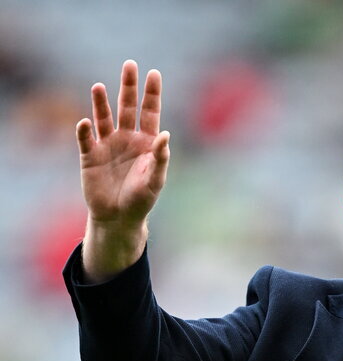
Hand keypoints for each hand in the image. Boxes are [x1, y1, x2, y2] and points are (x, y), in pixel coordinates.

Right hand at [76, 59, 169, 227]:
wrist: (117, 219)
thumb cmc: (140, 201)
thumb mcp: (154, 182)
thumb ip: (160, 159)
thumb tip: (165, 135)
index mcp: (145, 143)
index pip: (150, 113)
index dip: (152, 94)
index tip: (154, 74)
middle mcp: (126, 138)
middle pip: (127, 107)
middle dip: (129, 87)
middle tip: (129, 65)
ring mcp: (107, 145)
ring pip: (104, 117)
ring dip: (101, 103)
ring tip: (99, 88)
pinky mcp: (89, 156)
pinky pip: (86, 139)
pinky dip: (85, 131)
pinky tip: (86, 123)